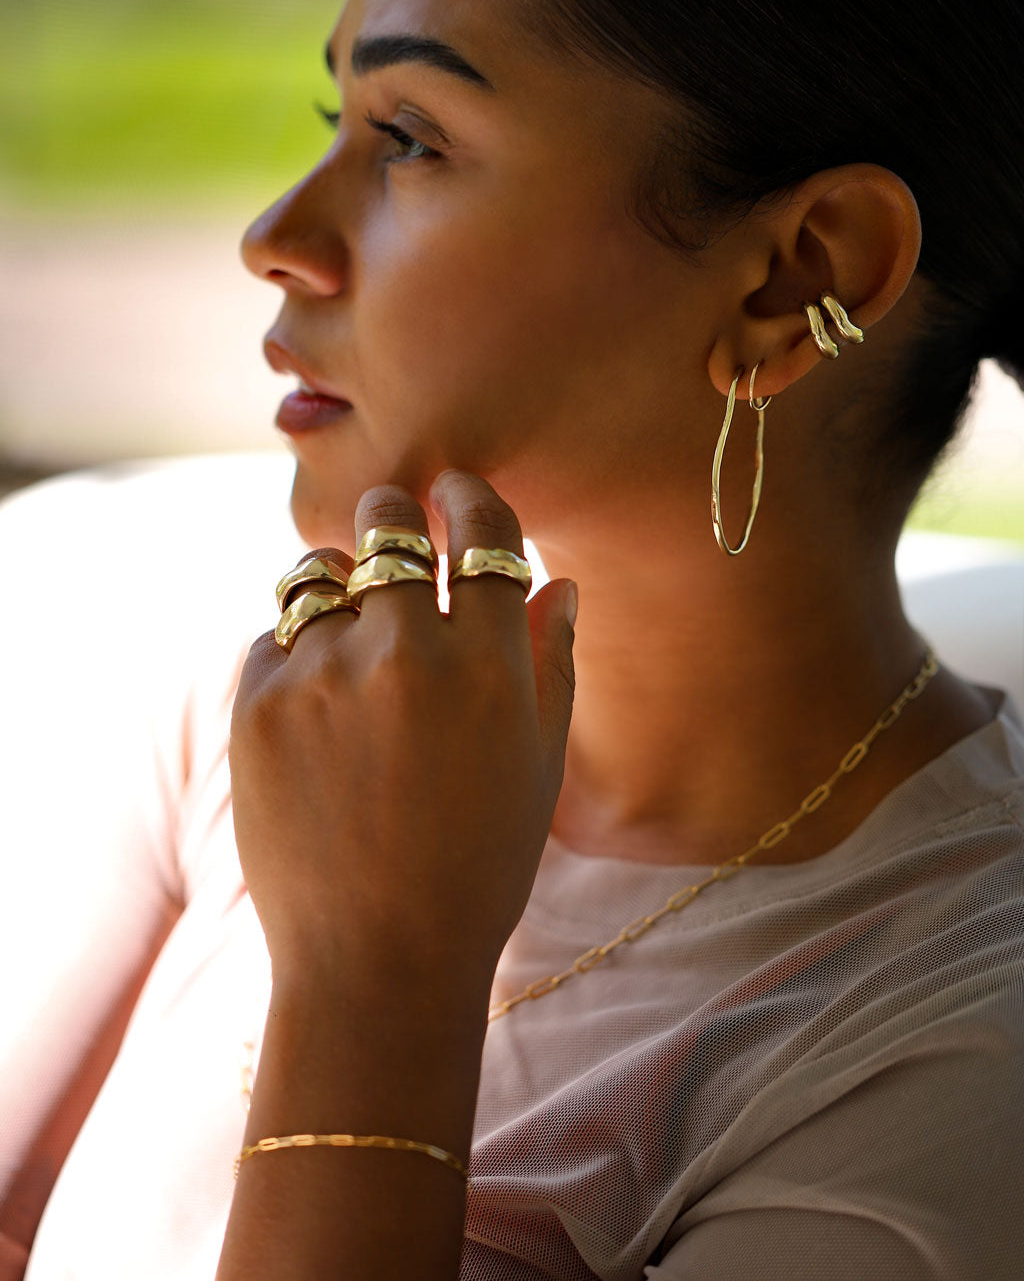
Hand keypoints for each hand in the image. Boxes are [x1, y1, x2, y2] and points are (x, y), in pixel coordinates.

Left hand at [229, 471, 576, 1004]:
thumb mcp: (540, 767)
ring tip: (351, 626)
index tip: (458, 493)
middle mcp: (402, 650)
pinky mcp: (255, 705)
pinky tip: (319, 706)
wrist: (377, 961)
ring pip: (319, 573)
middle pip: (388, 521)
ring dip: (339, 583)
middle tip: (396, 525)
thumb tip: (556, 583)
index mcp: (488, 661)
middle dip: (395, 513)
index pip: (483, 529)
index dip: (471, 497)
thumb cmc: (478, 867)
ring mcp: (320, 674)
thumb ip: (551, 663)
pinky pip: (273, 637)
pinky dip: (297, 653)